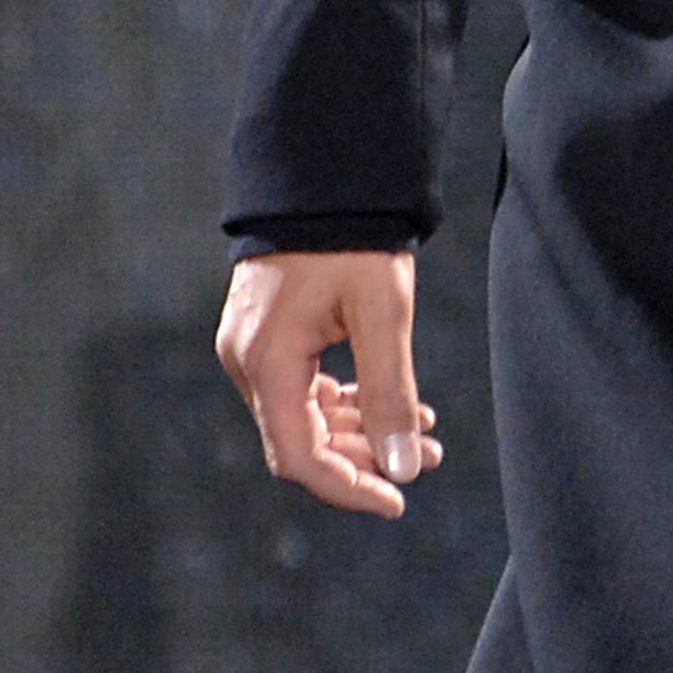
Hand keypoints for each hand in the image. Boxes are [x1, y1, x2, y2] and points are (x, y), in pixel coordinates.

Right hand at [214, 248, 441, 515]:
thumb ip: (390, 394)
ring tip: (422, 430)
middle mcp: (246, 360)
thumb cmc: (353, 237)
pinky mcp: (266, 331)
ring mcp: (252, 345)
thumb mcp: (383, 314)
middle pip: (302, 439)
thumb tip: (403, 467)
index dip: (348, 487)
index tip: (397, 499)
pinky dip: (345, 399)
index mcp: (266, 361)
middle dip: (365, 457)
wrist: (325, 172)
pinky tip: (389, 401)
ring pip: (305, 414)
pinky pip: (303, 384)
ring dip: (360, 428)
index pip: (300, 456)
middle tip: (427, 457)